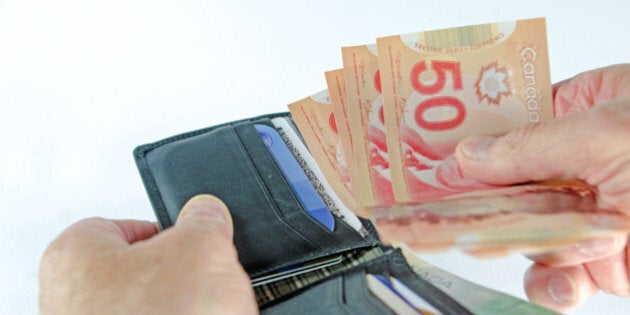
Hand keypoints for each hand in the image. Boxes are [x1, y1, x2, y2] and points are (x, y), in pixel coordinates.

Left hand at [39, 195, 257, 314]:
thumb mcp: (201, 248)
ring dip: (186, 308)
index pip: (120, 225)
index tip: (190, 238)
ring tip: (213, 310)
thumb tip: (208, 213)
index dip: (164, 230)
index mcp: (75, 257)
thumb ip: (203, 220)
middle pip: (139, 273)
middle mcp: (73, 303)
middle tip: (206, 278)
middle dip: (179, 276)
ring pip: (152, 310)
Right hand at [455, 64, 629, 311]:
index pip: (512, 118)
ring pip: (524, 232)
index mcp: (591, 109)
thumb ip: (531, 147)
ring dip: (515, 245)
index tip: (429, 149)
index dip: (469, 134)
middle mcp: (586, 162)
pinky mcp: (604, 260)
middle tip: (434, 207)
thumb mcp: (610, 135)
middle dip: (478, 198)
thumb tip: (469, 153)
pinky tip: (564, 282)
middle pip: (508, 180)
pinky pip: (559, 276)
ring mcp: (592, 214)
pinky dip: (553, 286)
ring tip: (513, 246)